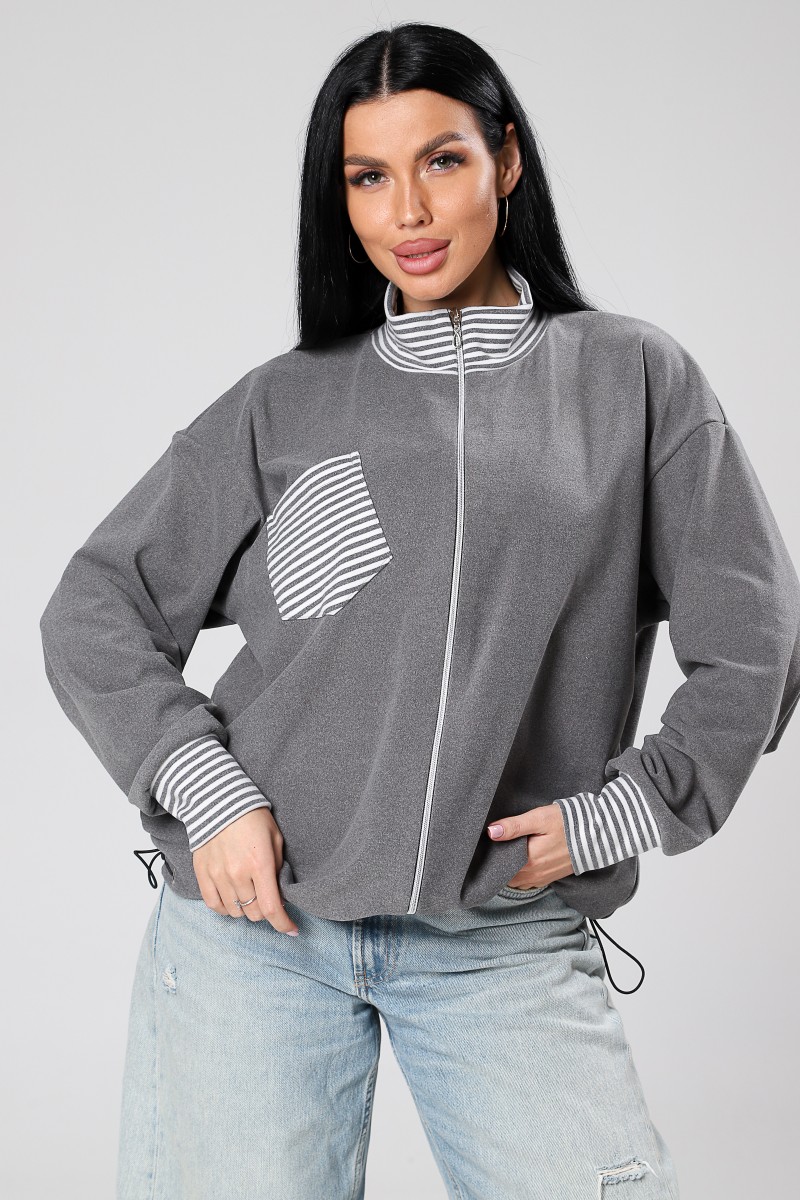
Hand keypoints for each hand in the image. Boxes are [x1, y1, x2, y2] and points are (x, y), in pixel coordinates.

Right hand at [192, 807, 299, 933]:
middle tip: (268, 896)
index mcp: (260, 864)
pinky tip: (233, 899)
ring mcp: (218, 876)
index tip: (292, 930)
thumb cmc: (251, 817)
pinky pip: (215, 906)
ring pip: (236, 912)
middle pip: (255, 913)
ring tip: (250, 893)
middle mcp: (238, 874)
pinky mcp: (202, 874)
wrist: (217, 801)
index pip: (271, 908)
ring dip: (247, 909)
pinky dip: (226, 908)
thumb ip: (279, 868)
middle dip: (266, 911)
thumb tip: (280, 895)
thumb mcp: (275, 838)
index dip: (284, 924)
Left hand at [487, 803, 574, 888]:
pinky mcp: (548, 878)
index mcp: (529, 861)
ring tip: (510, 852)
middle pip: (505, 874)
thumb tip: (491, 832)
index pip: (499, 864)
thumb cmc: (568, 824)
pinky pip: (527, 882)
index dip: (492, 854)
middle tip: (498, 845)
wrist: (595, 835)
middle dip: (499, 862)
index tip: (490, 843)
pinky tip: (522, 860)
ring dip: (510, 870)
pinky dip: (521, 874)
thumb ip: (514, 826)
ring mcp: (542, 878)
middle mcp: (534, 875)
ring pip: (515, 880)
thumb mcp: (539, 819)